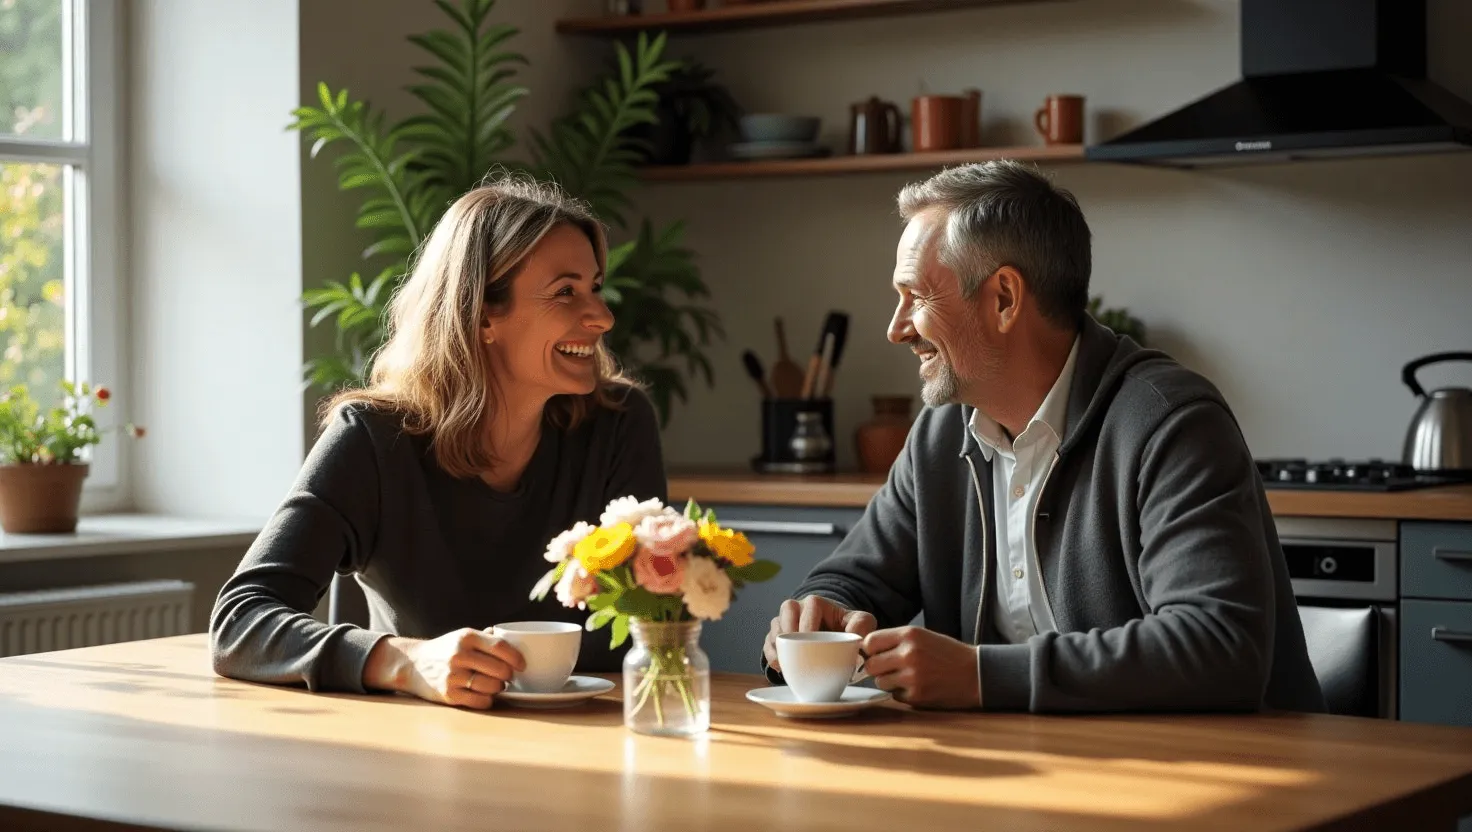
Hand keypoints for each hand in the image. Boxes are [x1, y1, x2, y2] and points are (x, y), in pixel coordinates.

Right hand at [363, 628, 525, 709]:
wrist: (412, 665)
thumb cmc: (444, 650)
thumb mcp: (462, 636)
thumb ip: (487, 637)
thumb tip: (515, 639)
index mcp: (466, 637)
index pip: (500, 646)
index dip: (516, 657)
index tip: (522, 665)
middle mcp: (460, 655)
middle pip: (500, 669)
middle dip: (509, 675)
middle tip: (508, 677)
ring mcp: (453, 676)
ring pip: (492, 686)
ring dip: (499, 688)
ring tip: (497, 685)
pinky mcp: (449, 694)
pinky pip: (480, 701)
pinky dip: (488, 700)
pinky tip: (486, 695)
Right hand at [764, 595, 876, 673]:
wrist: (835, 636)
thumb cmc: (848, 627)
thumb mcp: (861, 622)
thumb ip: (863, 626)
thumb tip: (857, 642)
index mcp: (818, 604)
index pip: (810, 605)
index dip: (808, 621)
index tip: (811, 638)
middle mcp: (799, 609)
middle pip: (786, 611)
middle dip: (788, 630)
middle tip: (795, 649)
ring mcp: (786, 623)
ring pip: (775, 628)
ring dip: (777, 644)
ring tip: (785, 662)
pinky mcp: (778, 639)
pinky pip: (769, 644)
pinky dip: (772, 656)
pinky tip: (779, 667)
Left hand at [862, 626, 979, 709]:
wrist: (976, 674)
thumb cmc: (948, 654)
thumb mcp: (922, 636)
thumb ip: (895, 640)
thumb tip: (866, 649)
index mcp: (909, 634)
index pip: (870, 641)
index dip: (870, 649)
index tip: (876, 653)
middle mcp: (908, 654)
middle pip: (871, 664)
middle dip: (877, 668)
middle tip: (890, 668)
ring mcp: (912, 676)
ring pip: (881, 681)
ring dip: (889, 681)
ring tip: (907, 677)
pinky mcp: (917, 695)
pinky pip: (895, 695)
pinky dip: (902, 693)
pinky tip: (918, 686)